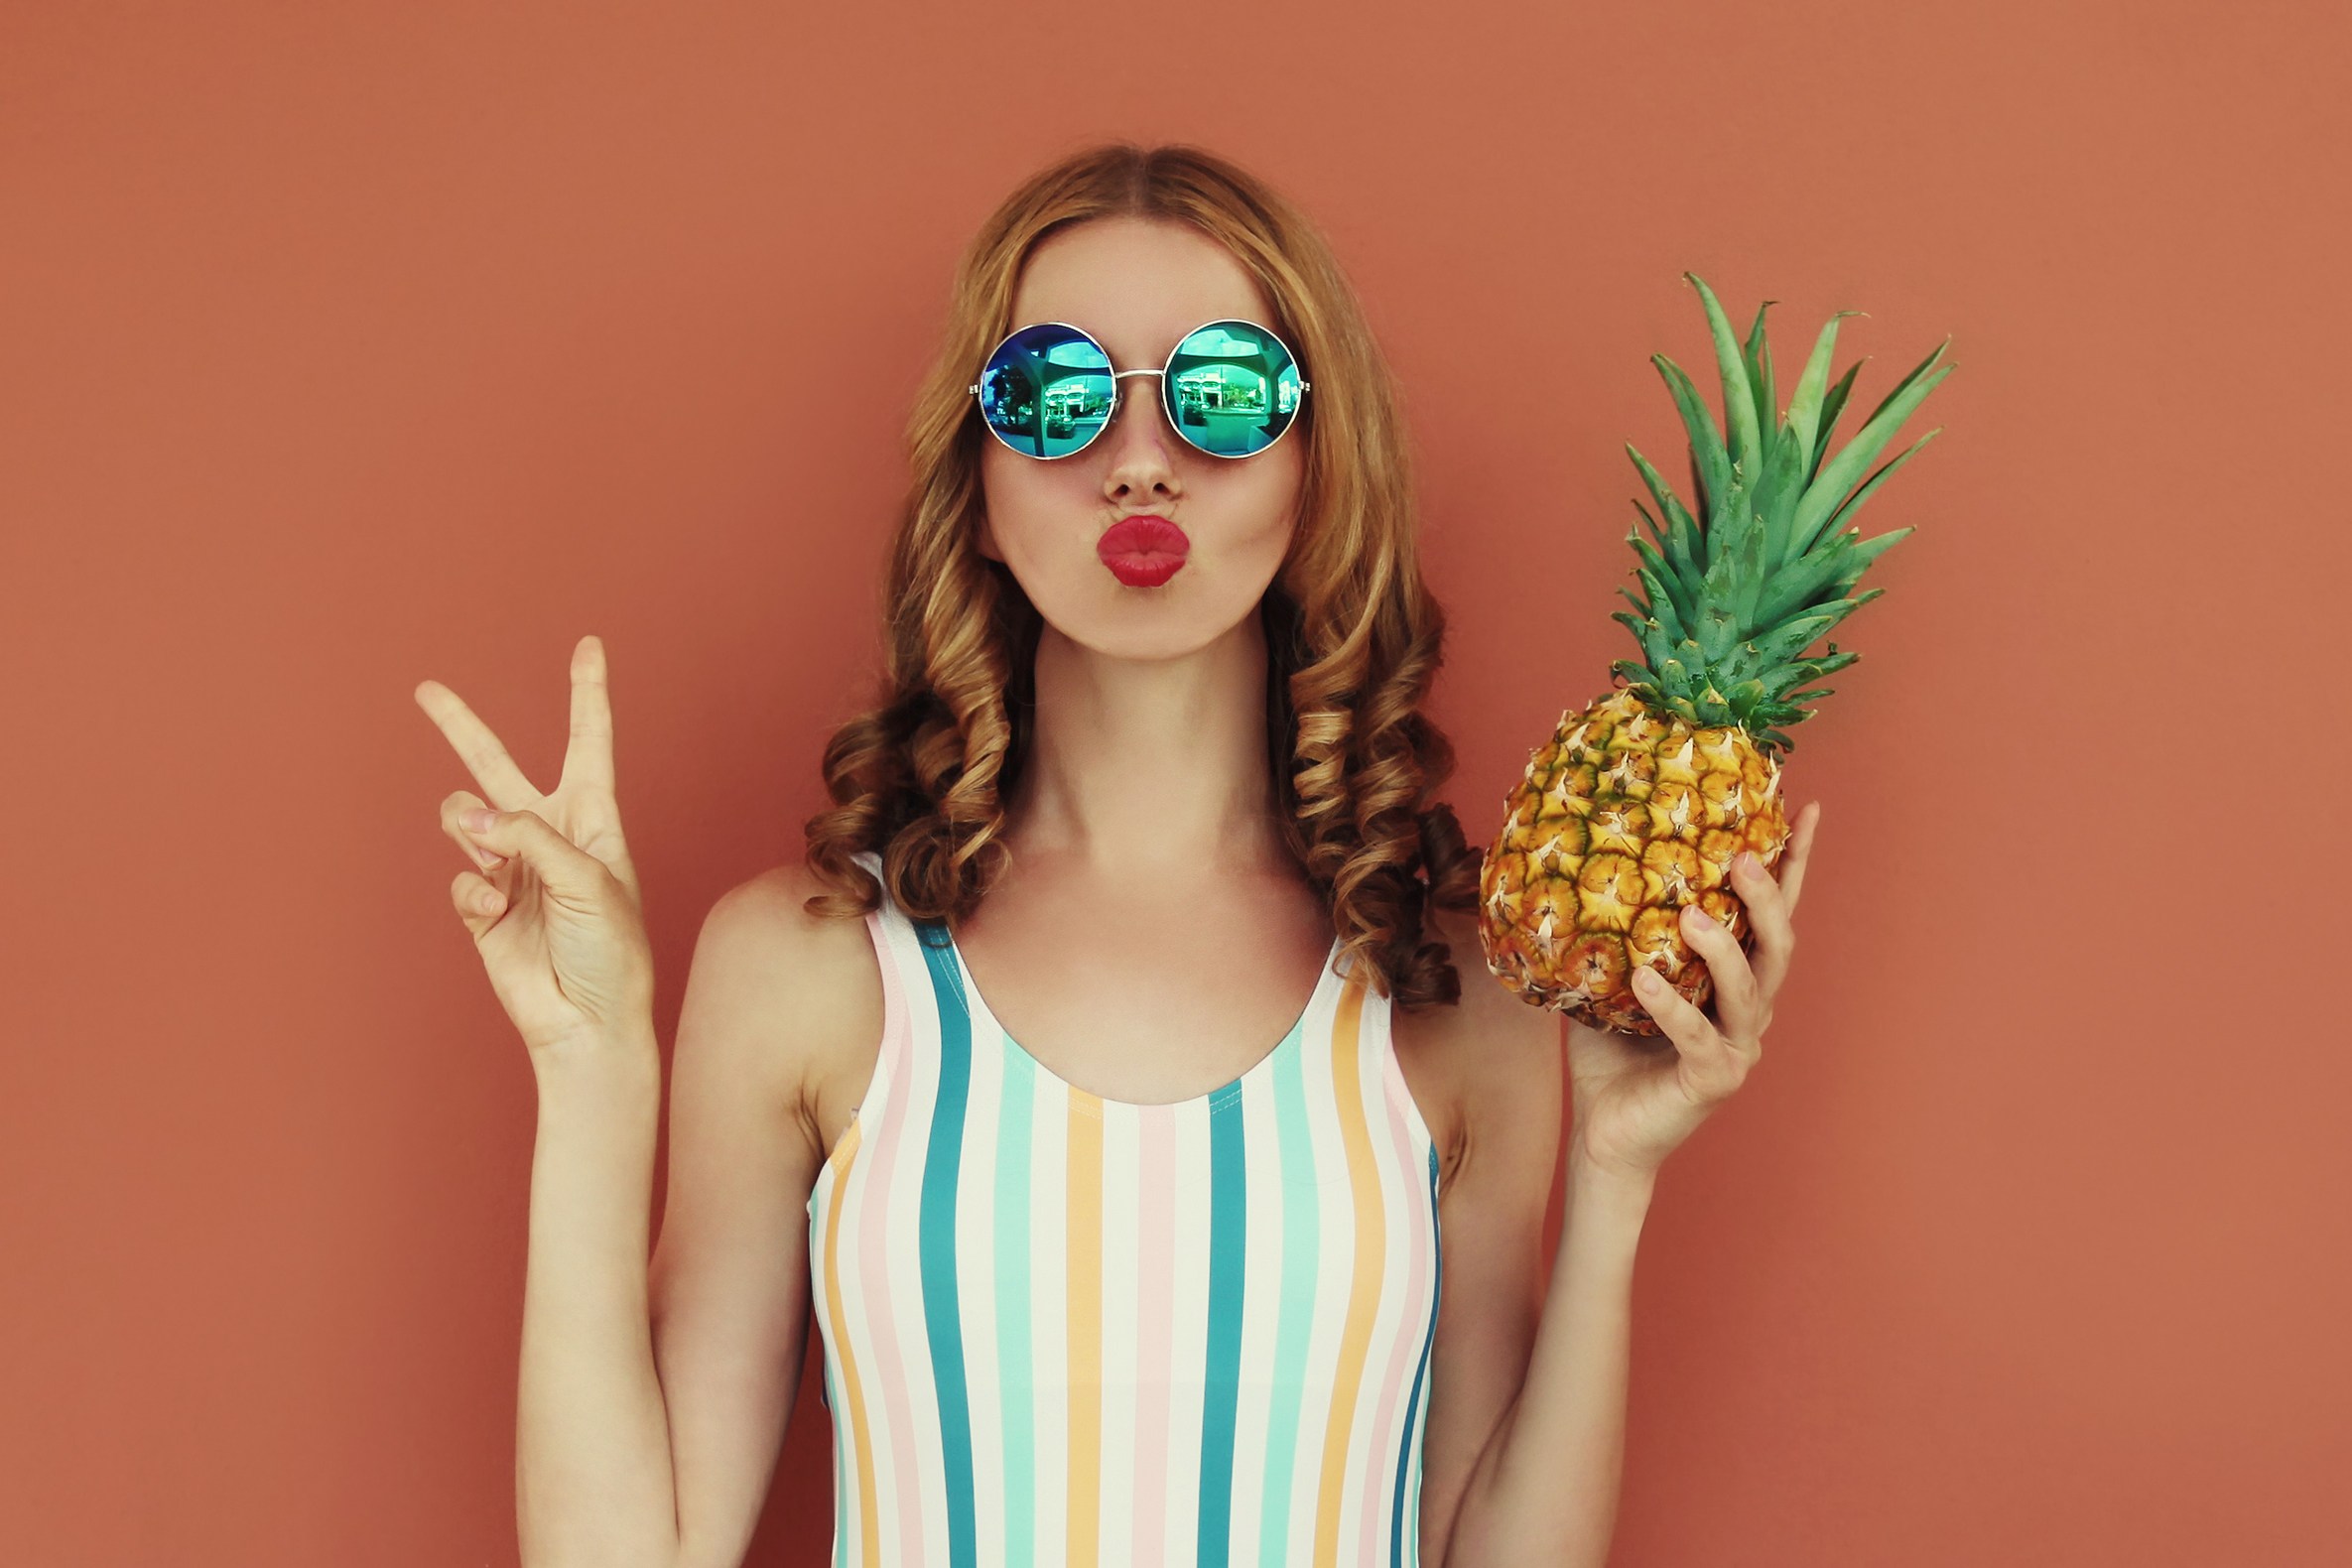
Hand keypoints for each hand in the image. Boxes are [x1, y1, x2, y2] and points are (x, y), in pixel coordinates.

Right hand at [414, 635, 654, 1063]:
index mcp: (592, 819)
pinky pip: (461, 880)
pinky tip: (498, 917)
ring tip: (493, 863)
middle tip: (425, 690)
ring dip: (470, 832)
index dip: (587, 692)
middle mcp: (549, 836)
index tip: (589, 645)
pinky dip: (476, 896)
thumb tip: (464, 813)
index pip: (588, 741)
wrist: (587, 1021)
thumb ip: (527, 837)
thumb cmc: (610, 951)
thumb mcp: (586, 880)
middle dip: (462, 727)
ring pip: (464, 820)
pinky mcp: (483, 907)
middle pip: (498, 766)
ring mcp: (511, 869)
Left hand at [1563, 801, 1819, 1183]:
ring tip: (1693, 916)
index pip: (1772, 914)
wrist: (1602, 1133)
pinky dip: (1672, 1007)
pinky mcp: (1713, 1081)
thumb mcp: (1611, 978)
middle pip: (1777, 946)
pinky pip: (1697, 1037)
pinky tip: (1644, 979)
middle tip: (1742, 858)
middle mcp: (1747, 1010)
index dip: (1793, 864)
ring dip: (1725, 948)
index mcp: (1732, 980)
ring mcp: (1737, 1047)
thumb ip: (1616, 929)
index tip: (1805, 809)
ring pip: (1749, 990)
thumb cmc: (1610, 1053)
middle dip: (1769, 898)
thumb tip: (1580, 861)